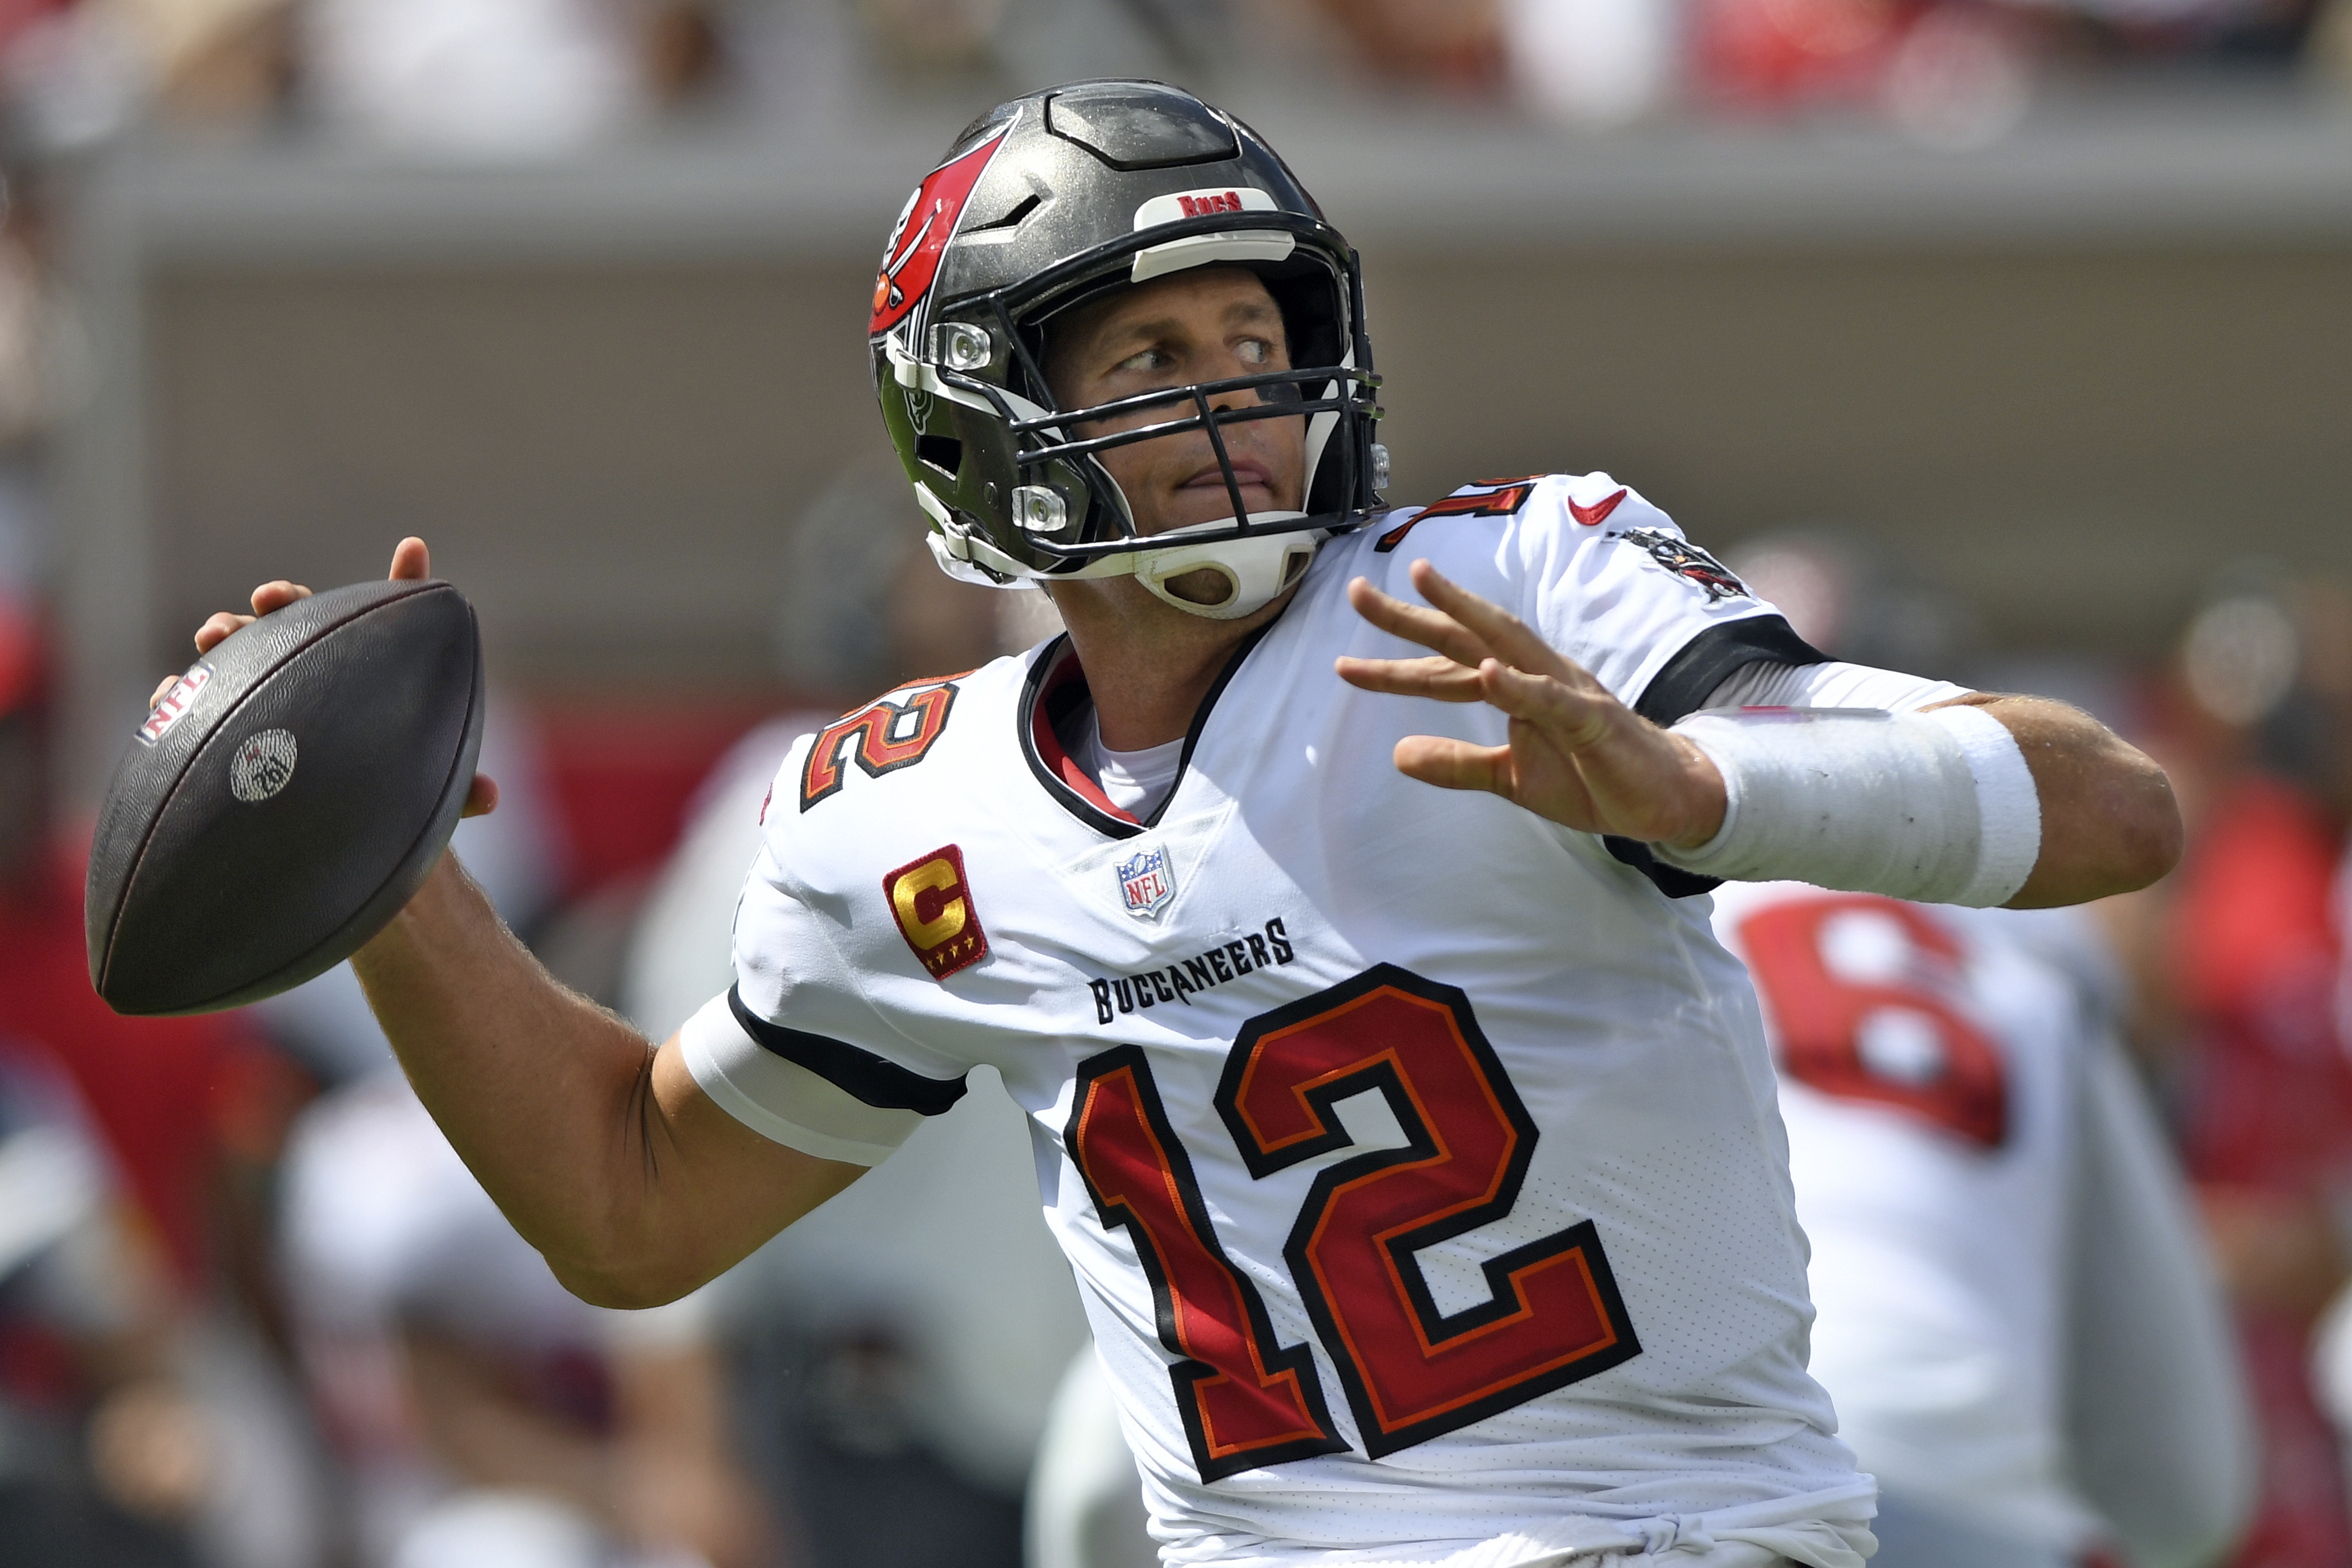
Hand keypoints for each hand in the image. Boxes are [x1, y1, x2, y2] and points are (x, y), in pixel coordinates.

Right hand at [156, 536, 498, 817]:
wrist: (339, 827)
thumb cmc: (387, 791)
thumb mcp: (422, 786)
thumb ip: (457, 788)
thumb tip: (492, 799)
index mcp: (340, 661)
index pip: (322, 615)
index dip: (299, 599)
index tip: (280, 593)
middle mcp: (292, 669)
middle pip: (268, 630)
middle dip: (252, 617)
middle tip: (246, 614)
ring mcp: (249, 697)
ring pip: (223, 663)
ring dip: (214, 648)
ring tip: (208, 645)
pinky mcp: (215, 732)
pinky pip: (189, 710)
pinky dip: (176, 698)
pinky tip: (167, 699)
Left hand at [1337, 560, 1725, 848]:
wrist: (1663, 798)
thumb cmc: (1591, 776)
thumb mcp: (1510, 777)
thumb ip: (1458, 763)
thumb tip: (1398, 754)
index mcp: (1513, 687)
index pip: (1446, 670)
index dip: (1395, 666)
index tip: (1343, 664)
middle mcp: (1534, 675)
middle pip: (1466, 636)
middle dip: (1413, 615)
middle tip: (1358, 592)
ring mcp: (1565, 691)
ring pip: (1508, 644)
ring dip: (1467, 614)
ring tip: (1425, 588)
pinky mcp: (1593, 718)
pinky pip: (1553, 699)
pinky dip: (1520, 686)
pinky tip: (1489, 673)